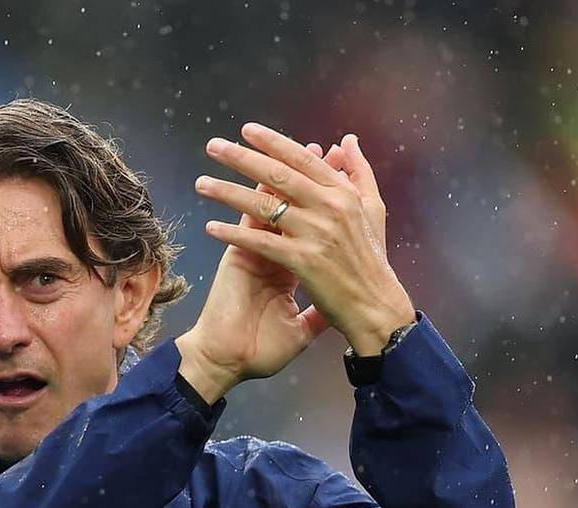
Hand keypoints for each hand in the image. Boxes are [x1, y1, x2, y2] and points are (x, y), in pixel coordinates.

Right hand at [176, 144, 344, 403]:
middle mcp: (273, 254)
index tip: (342, 180)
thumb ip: (320, 314)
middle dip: (306, 179)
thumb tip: (340, 308)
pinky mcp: (237, 256)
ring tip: (289, 152)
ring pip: (265, 208)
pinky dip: (252, 202)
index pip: (310, 227)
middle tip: (319, 148)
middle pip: (290, 209)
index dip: (325, 204)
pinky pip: (246, 224)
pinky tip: (261, 178)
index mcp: (290, 266)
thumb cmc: (262, 350)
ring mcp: (253, 253)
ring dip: (272, 177)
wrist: (230, 362)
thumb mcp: (303, 331)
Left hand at [194, 123, 413, 356]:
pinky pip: (260, 242)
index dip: (273, 142)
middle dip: (242, 158)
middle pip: (278, 175)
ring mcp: (316, 233)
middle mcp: (330, 207)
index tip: (246, 131)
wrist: (375, 306)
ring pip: (263, 206)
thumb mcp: (373, 209)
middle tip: (213, 146)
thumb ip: (359, 171)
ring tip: (201, 184)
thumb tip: (347, 140)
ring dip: (228, 193)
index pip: (301, 159)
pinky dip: (234, 234)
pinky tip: (210, 228)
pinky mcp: (304, 260)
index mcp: (343, 193)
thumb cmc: (372, 259)